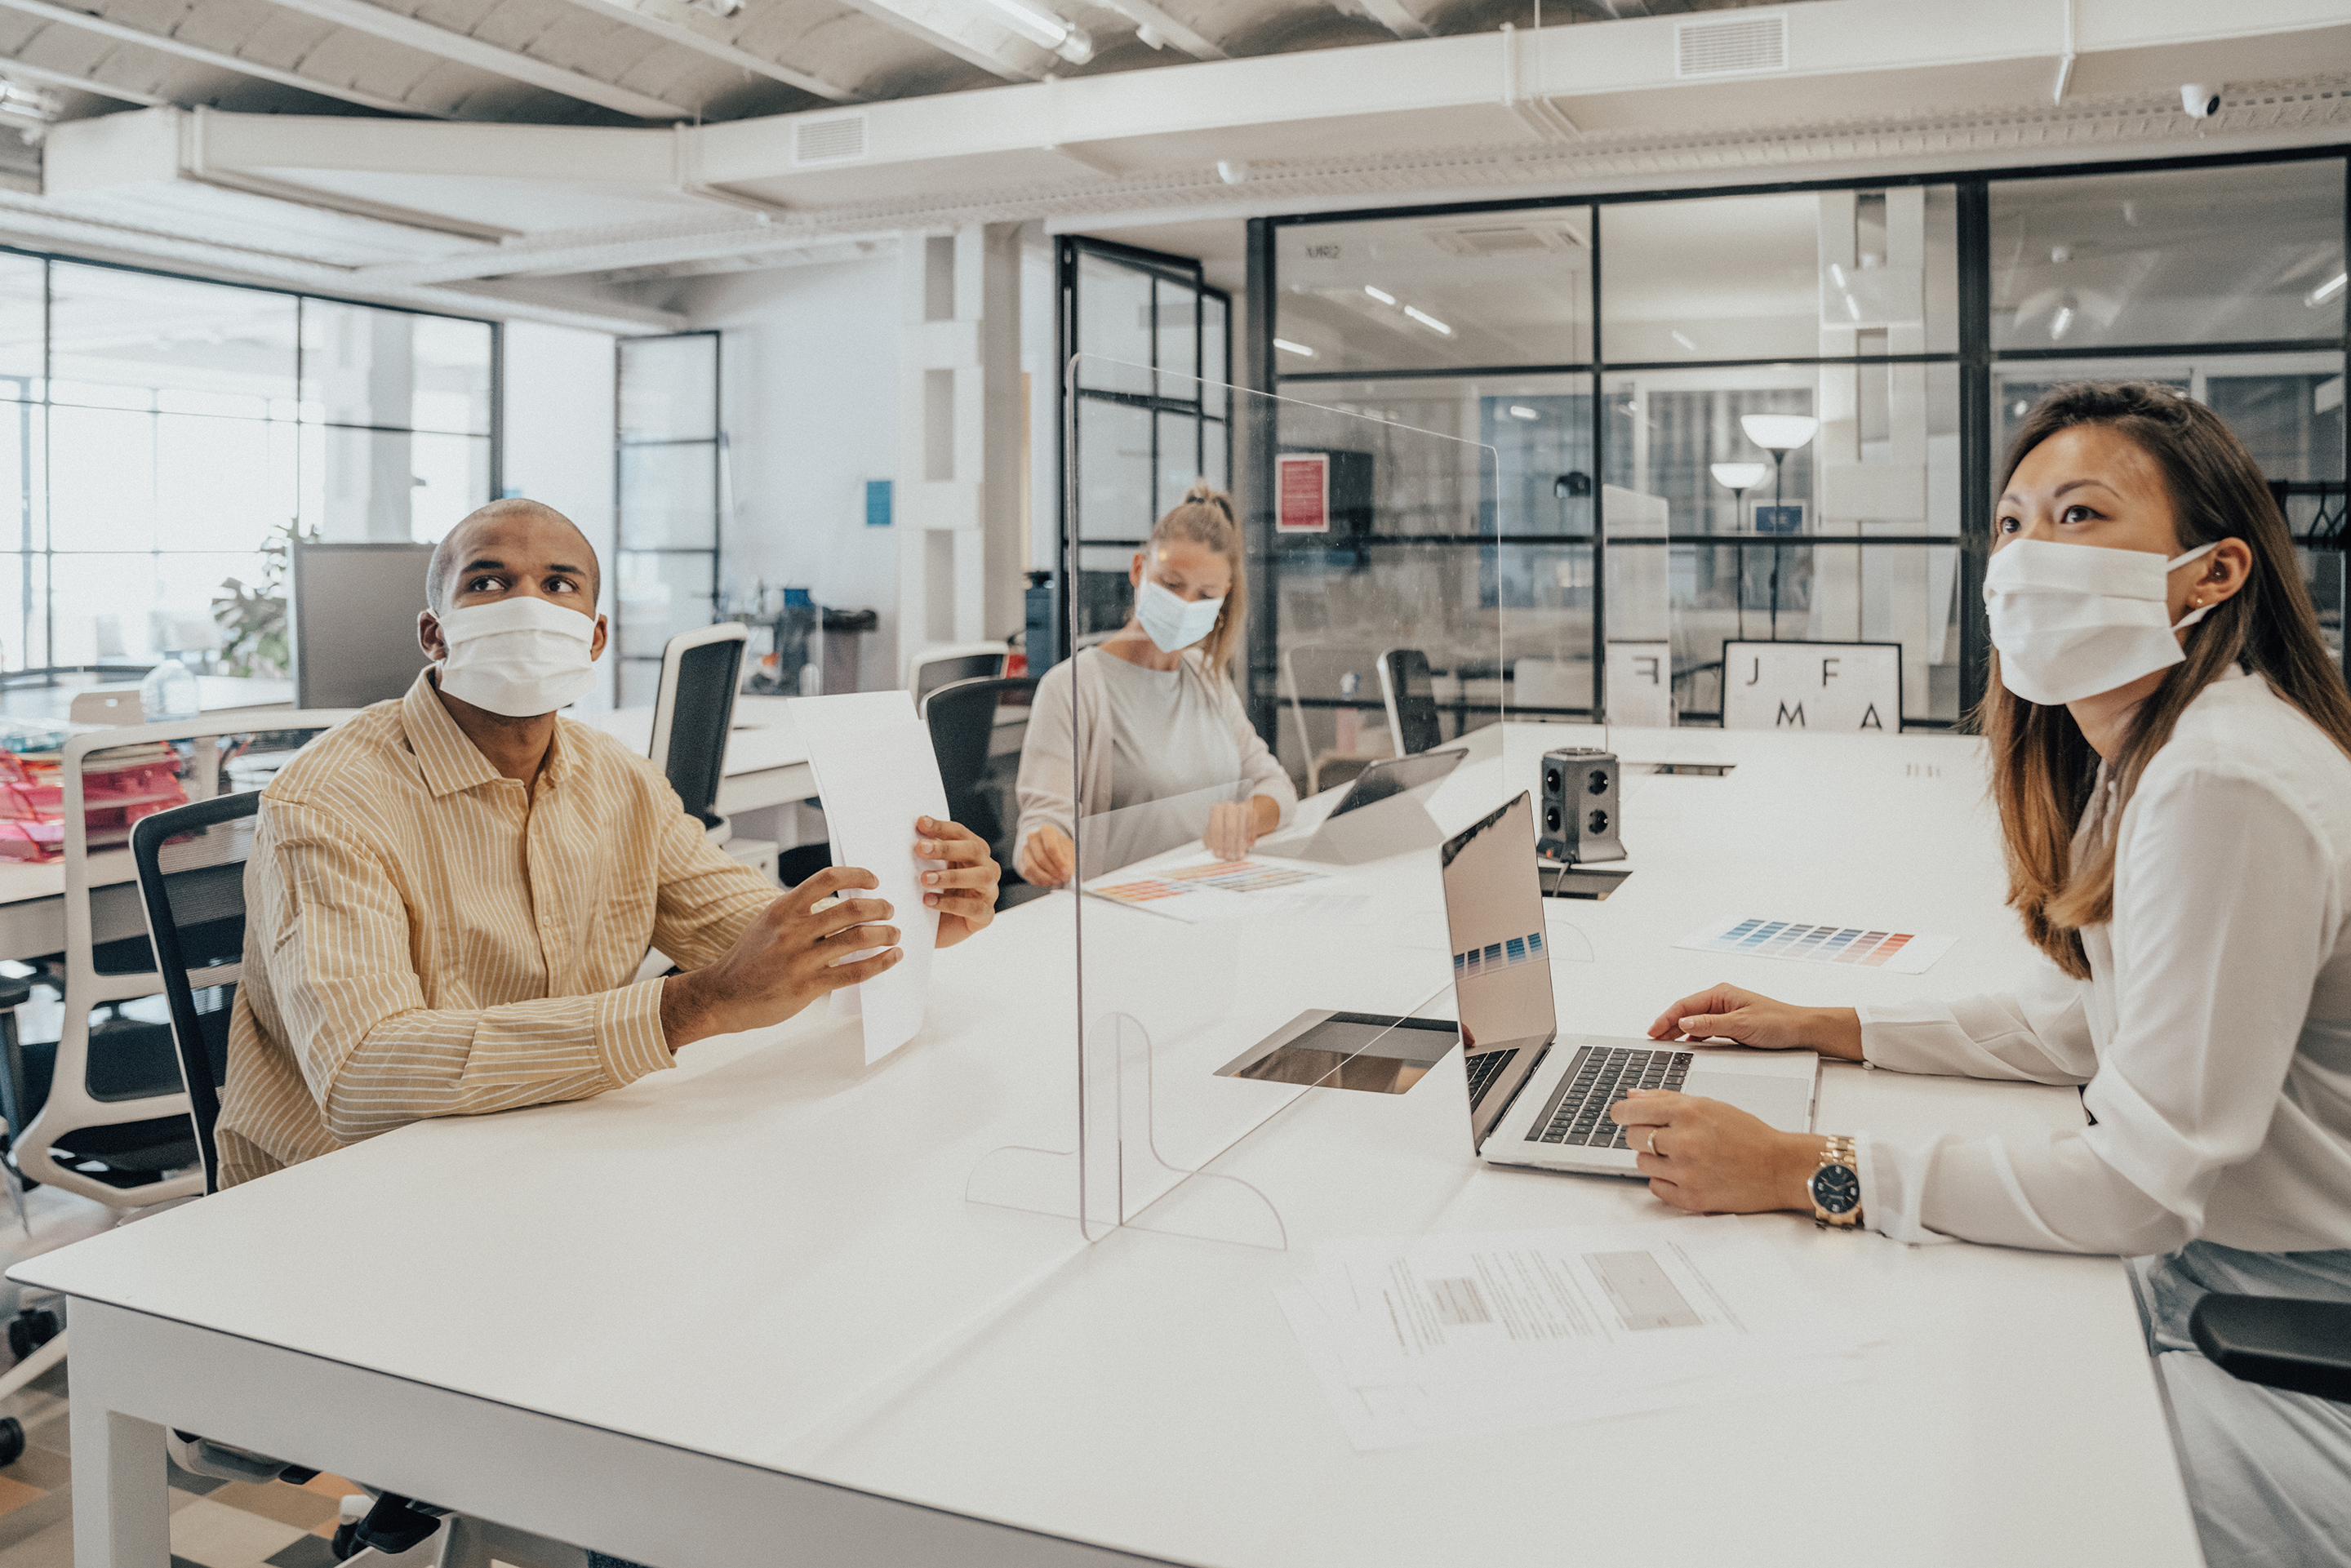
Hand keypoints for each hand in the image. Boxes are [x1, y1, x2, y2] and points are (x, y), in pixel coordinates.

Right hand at [660, 867, 898, 1048]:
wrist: (721, 996)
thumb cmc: (747, 960)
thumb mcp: (767, 924)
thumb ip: (799, 913)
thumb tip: (840, 904)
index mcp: (783, 909)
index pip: (826, 878)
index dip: (856, 875)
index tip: (873, 881)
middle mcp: (792, 931)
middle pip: (850, 909)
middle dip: (879, 907)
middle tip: (889, 910)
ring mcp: (801, 959)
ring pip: (858, 938)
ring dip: (885, 933)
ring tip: (894, 934)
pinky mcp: (808, 986)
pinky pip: (855, 971)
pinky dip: (880, 962)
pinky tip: (891, 957)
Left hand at [918, 815, 999, 949]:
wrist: (933, 931)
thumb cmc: (932, 894)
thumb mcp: (928, 871)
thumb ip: (924, 854)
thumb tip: (907, 832)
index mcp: (974, 852)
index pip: (961, 833)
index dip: (942, 827)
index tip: (920, 823)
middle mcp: (986, 868)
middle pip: (974, 850)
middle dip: (946, 848)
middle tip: (919, 849)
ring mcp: (989, 893)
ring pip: (980, 877)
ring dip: (952, 875)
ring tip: (925, 879)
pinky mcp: (985, 916)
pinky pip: (974, 908)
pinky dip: (951, 903)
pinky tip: (930, 901)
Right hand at [1019, 823, 1073, 887]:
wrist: (1049, 849)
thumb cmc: (1060, 849)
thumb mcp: (1070, 852)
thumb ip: (1072, 864)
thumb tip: (1076, 879)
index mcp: (1047, 831)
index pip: (1051, 847)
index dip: (1059, 862)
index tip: (1067, 873)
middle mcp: (1033, 838)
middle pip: (1041, 858)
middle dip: (1054, 872)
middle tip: (1063, 879)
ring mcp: (1025, 849)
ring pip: (1032, 867)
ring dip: (1045, 878)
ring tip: (1056, 881)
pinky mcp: (1021, 861)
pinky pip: (1027, 873)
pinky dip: (1039, 881)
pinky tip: (1048, 881)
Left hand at [1204, 800, 1258, 862]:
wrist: (1236, 816)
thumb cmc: (1221, 828)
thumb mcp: (1212, 834)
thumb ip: (1210, 843)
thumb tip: (1211, 856)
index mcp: (1216, 810)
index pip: (1216, 828)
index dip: (1217, 843)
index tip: (1219, 855)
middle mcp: (1228, 806)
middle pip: (1230, 828)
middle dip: (1230, 845)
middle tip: (1230, 857)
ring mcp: (1242, 808)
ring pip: (1242, 829)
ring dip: (1240, 845)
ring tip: (1239, 856)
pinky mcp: (1252, 812)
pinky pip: (1252, 826)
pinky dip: (1250, 838)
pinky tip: (1248, 846)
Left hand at [1610, 1090, 1826, 1214]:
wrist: (1780, 1167)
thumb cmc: (1749, 1135)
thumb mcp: (1709, 1105)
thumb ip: (1667, 1099)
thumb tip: (1633, 1095)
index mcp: (1688, 1112)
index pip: (1630, 1111)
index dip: (1621, 1113)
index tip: (1621, 1115)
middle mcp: (1684, 1141)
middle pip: (1632, 1138)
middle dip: (1642, 1135)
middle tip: (1664, 1136)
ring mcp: (1686, 1172)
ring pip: (1642, 1163)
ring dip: (1654, 1159)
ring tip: (1680, 1155)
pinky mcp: (1691, 1198)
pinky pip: (1655, 1188)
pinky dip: (1665, 1181)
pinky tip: (1685, 1173)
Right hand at [1647, 983, 1862, 1060]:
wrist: (1802, 1030)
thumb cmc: (1778, 1023)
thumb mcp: (1741, 1025)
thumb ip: (1710, 1025)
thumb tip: (1684, 1024)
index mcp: (1721, 994)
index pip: (1684, 1006)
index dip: (1666, 1019)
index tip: (1653, 1031)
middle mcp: (1721, 1000)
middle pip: (1686, 1012)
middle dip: (1667, 1025)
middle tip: (1653, 1040)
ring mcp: (1725, 1012)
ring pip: (1694, 1021)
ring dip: (1678, 1031)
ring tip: (1663, 1043)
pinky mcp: (1731, 1024)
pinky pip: (1705, 1029)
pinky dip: (1693, 1036)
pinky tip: (1686, 1045)